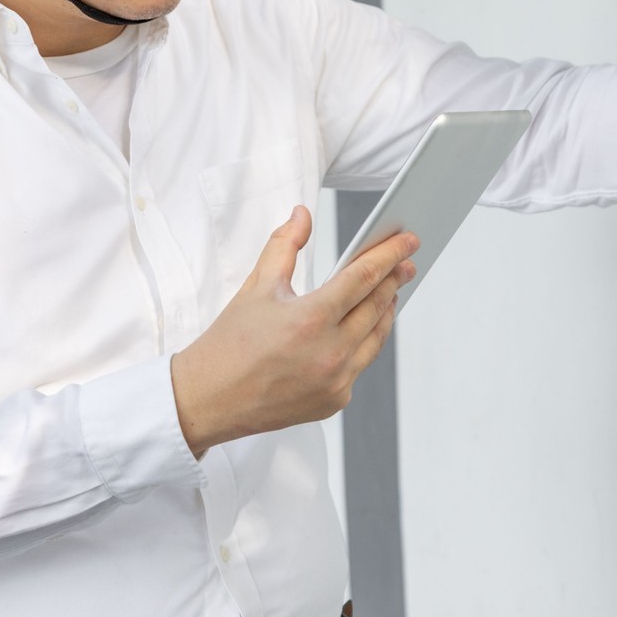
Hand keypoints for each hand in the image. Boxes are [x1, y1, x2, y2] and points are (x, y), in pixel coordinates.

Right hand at [171, 206, 416, 456]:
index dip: (390, 255)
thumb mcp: (256, 286)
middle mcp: (330, 353)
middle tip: (406, 261)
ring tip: (390, 291)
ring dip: (386, 311)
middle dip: (395, 279)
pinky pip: (360, 365)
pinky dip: (364, 343)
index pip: (364, 277)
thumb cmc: (229, 342)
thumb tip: (302, 215)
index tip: (408, 241)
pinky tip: (364, 327)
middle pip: (377, 306)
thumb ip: (284, 245)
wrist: (208, 400)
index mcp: (311, 319)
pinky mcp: (334, 401)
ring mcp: (336, 381)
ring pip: (377, 338)